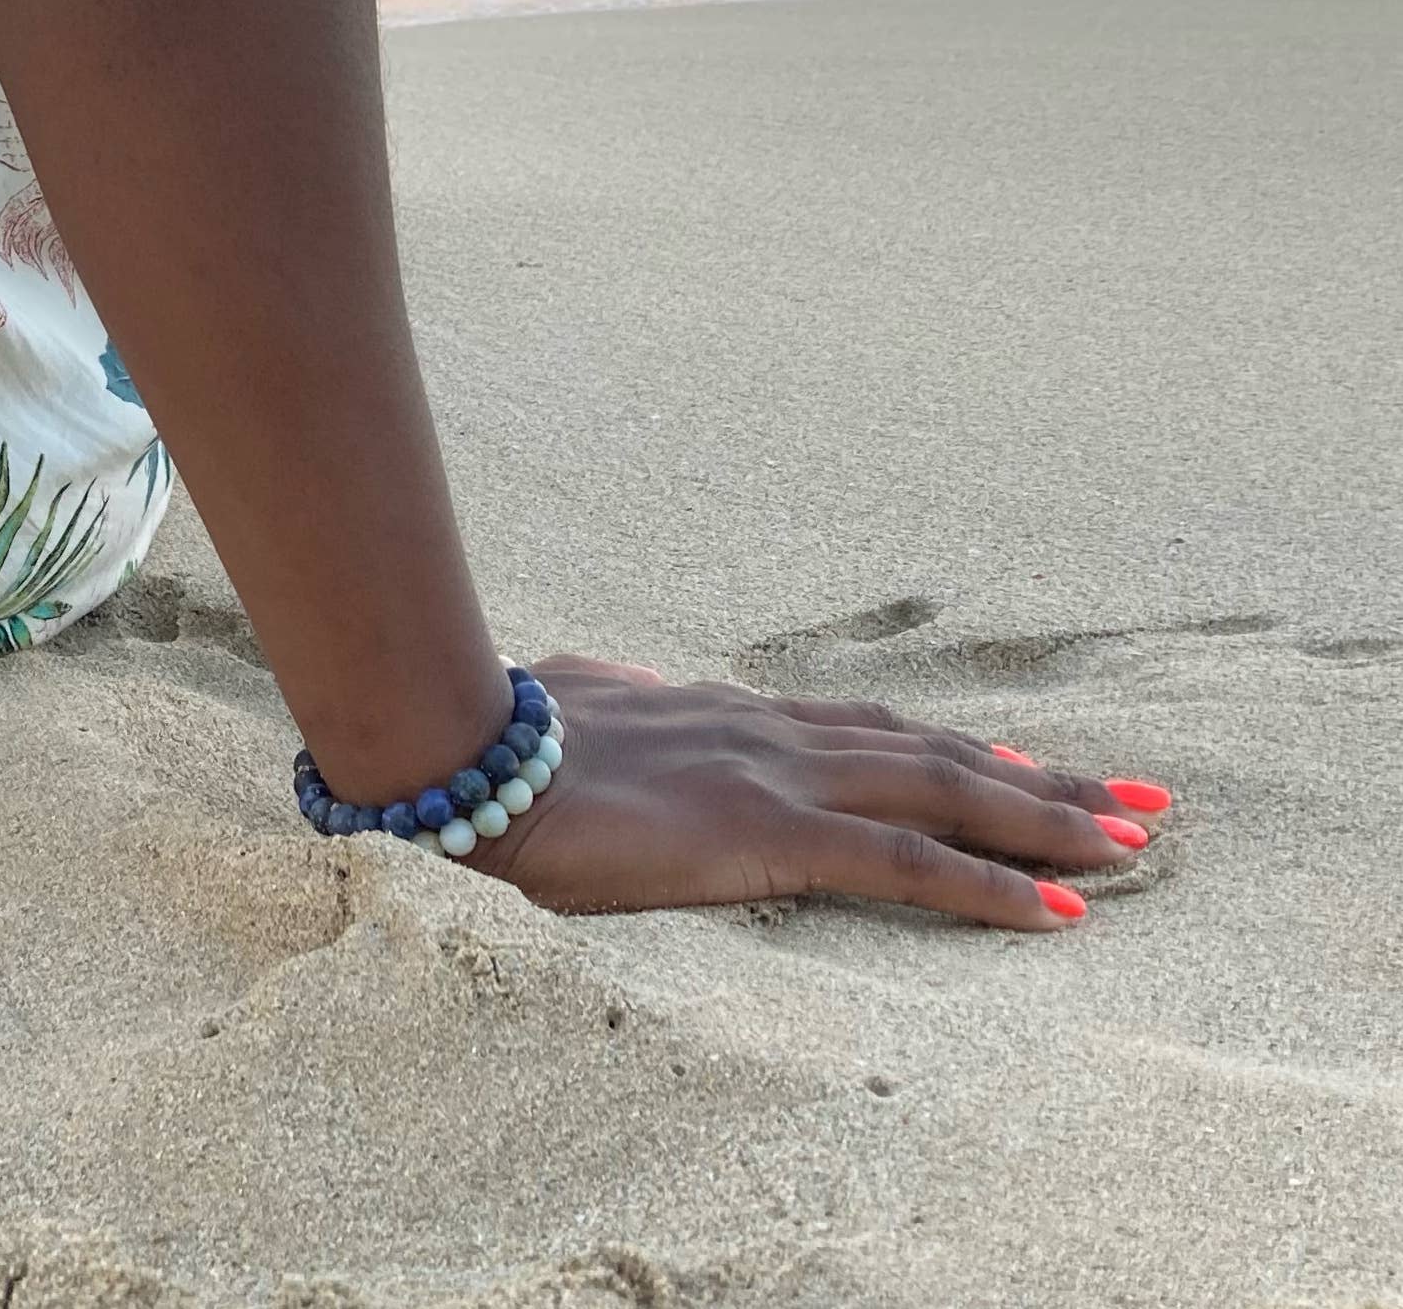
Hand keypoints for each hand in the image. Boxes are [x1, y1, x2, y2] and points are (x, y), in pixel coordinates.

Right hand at [466, 657, 1167, 927]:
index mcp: (733, 714)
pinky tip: (1056, 911)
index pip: (874, 729)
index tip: (1029, 763)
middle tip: (1133, 799)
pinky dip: (989, 886)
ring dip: (1047, 820)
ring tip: (1128, 842)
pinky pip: (904, 863)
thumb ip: (621, 699)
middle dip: (1042, 781)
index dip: (959, 748)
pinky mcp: (769, 831)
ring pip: (945, 793)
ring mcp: (779, 776)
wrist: (469, 747)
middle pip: (937, 752)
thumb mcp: (579, 706)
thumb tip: (619, 691)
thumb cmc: (507, 732)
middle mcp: (776, 734)